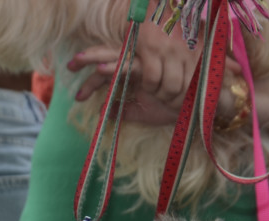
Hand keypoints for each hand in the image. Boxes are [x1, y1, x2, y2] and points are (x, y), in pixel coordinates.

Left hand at [67, 20, 198, 126]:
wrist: (201, 107)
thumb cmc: (175, 107)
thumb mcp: (145, 113)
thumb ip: (126, 111)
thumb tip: (106, 114)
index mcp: (134, 75)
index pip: (109, 72)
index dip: (91, 80)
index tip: (76, 91)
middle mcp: (138, 67)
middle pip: (109, 58)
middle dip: (88, 59)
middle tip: (68, 64)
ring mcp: (145, 66)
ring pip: (117, 59)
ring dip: (98, 60)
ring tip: (78, 61)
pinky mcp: (153, 68)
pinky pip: (131, 66)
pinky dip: (116, 67)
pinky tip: (102, 68)